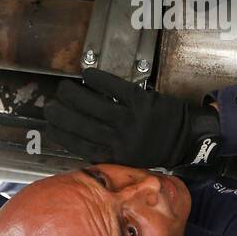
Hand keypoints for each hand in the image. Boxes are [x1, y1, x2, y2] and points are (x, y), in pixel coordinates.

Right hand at [44, 69, 220, 167]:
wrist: (187, 138)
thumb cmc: (155, 149)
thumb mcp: (128, 160)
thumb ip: (104, 153)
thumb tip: (74, 139)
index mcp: (114, 156)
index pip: (77, 144)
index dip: (59, 133)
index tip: (49, 124)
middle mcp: (119, 139)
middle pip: (79, 123)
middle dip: (60, 112)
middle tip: (51, 103)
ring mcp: (130, 119)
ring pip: (92, 104)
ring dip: (73, 94)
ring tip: (64, 88)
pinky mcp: (141, 101)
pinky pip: (113, 87)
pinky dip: (97, 79)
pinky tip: (86, 74)